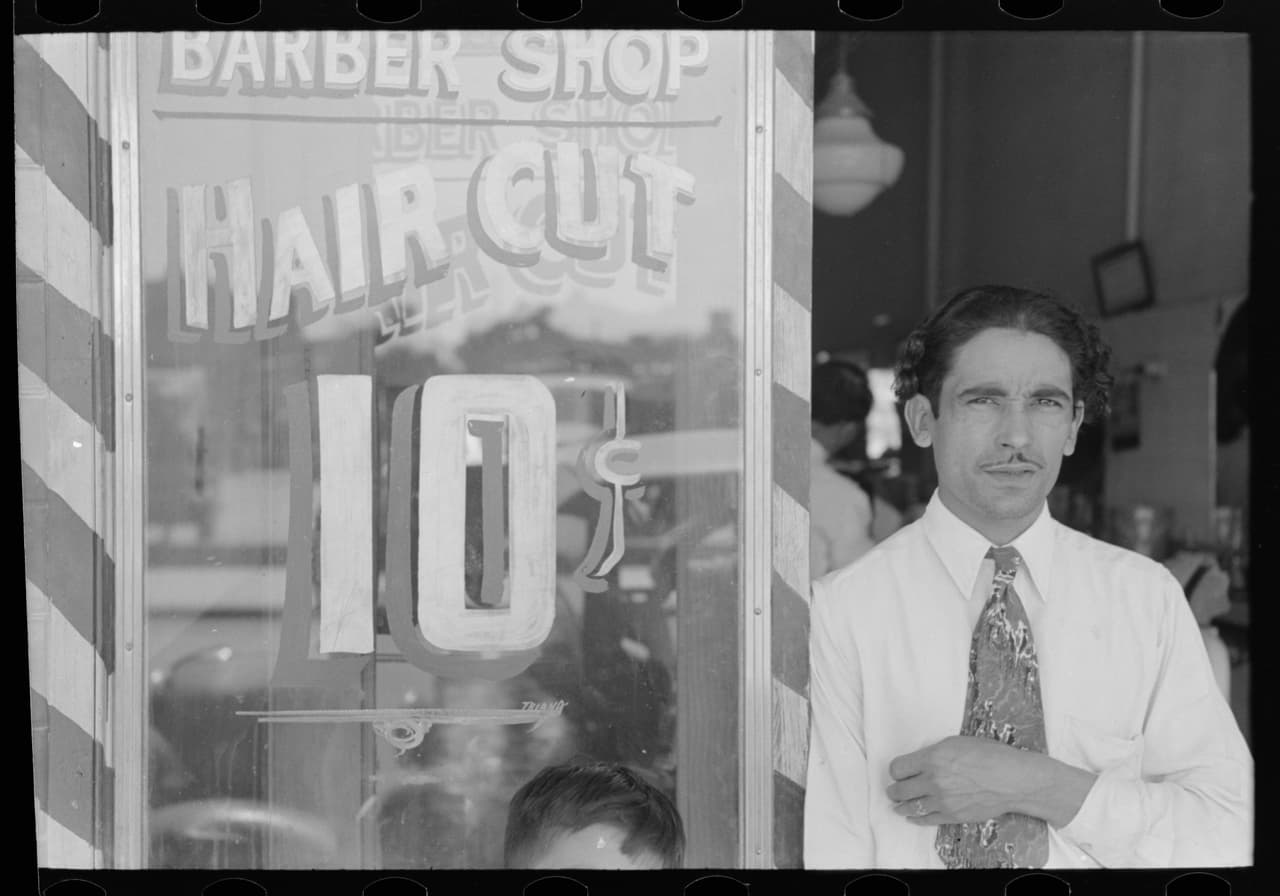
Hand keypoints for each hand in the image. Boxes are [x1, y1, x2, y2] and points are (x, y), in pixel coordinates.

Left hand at [886, 735, 1040, 825]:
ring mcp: (942, 800)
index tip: (898, 772)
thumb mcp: (956, 743)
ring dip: (901, 806)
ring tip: (898, 805)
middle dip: (894, 790)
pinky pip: (927, 820)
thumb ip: (934, 753)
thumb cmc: (990, 756)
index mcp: (932, 758)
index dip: (896, 770)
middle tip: (893, 790)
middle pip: (899, 790)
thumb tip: (921, 761)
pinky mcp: (952, 815)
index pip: (897, 768)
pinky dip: (917, 819)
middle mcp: (933, 780)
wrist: (1012, 780)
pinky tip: (913, 817)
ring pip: (910, 807)